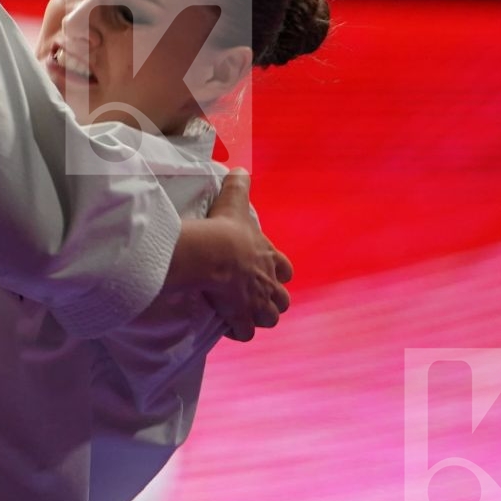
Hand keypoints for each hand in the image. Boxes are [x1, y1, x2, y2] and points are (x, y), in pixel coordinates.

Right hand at [164, 169, 292, 341]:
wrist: (215, 253)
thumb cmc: (226, 228)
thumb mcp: (235, 203)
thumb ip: (239, 186)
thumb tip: (240, 168)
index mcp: (269, 257)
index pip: (286, 270)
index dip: (280, 273)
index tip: (268, 273)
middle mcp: (268, 282)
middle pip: (283, 300)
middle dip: (272, 301)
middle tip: (255, 298)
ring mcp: (257, 302)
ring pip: (270, 319)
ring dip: (259, 318)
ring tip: (244, 315)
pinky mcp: (241, 316)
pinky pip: (245, 333)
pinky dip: (238, 332)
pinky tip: (228, 327)